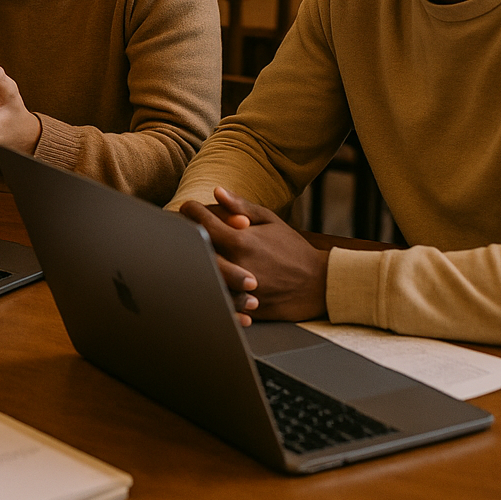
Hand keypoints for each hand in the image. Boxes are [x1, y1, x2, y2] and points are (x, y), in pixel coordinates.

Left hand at [179, 187, 328, 324]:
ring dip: (192, 262)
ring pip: (200, 276)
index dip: (190, 210)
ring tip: (188, 252)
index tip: (189, 207)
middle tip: (180, 228)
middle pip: (193, 250)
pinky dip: (207, 288)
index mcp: (240, 241)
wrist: (320, 284)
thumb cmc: (293, 248)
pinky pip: (216, 299)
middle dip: (184, 235)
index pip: (201, 222)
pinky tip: (203, 278)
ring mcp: (237, 289)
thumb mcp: (270, 221)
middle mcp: (235, 265)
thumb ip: (242, 206)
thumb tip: (217, 191)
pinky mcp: (242, 308)